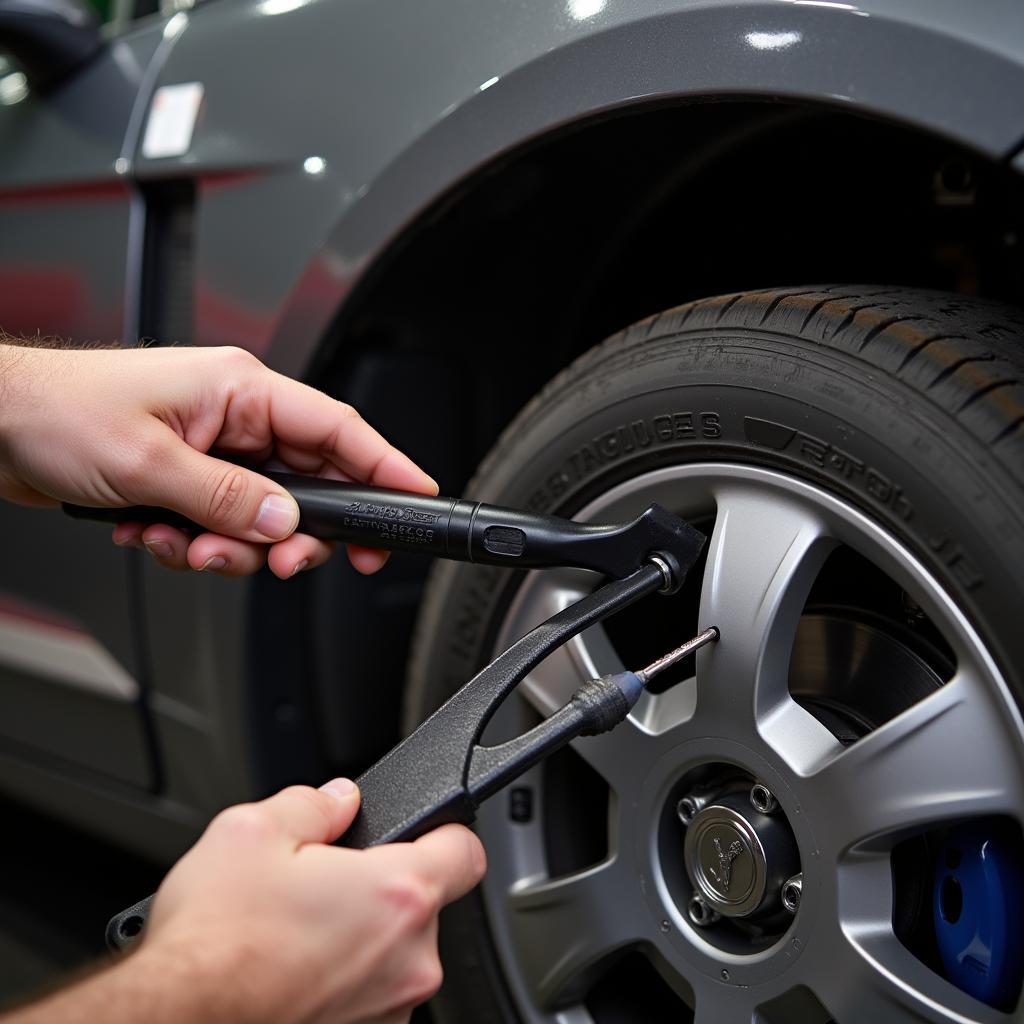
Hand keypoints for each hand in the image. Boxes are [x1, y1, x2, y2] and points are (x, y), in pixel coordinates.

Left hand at [0, 344, 435, 577]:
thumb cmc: (59, 413)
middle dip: (293, 533)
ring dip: (230, 545)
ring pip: (263, 514)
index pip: (338, 430)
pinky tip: (156, 532)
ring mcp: (213, 448)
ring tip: (185, 544)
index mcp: (241, 390)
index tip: (418, 496)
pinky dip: (197, 542)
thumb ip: (229, 499)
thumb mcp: (150, 464)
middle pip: (307, 483)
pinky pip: (223, 523)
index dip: (385, 466)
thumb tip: (285, 523)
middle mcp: (235, 416)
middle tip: (283, 562)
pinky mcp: (191, 475)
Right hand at [142, 781, 485, 1023]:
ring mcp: (388, 1014)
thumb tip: (338, 799)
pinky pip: (369, 1000)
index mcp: (396, 896)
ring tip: (294, 937)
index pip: (467, 851)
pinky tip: (290, 977)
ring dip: (358, 943)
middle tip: (321, 887)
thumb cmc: (210, 947)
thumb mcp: (251, 833)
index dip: (444, 833)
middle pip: (421, 906)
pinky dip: (341, 986)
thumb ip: (312, 804)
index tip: (424, 832)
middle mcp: (408, 962)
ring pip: (391, 957)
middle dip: (379, 890)